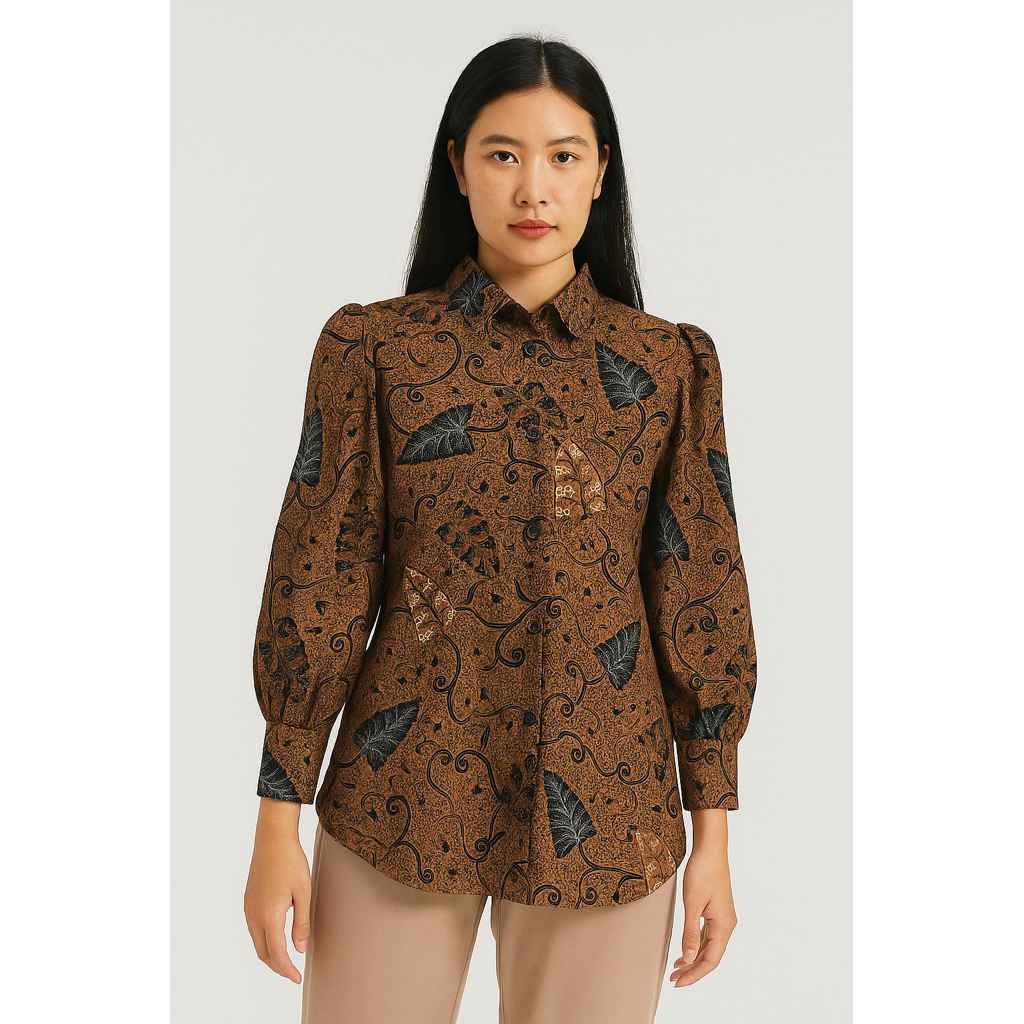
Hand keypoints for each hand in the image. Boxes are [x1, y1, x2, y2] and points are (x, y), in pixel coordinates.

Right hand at [243, 801, 309, 984]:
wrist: (272, 839)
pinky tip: (275, 938)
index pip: (277, 953)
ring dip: (270, 954)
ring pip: (256, 942)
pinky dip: (264, 940)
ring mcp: (248, 908)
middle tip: (292, 973)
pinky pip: (253, 929)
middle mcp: (254, 915)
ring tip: (286, 959)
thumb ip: (302, 923)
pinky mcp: (248, 901)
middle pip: (263, 952)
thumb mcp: (304, 892)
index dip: (287, 970)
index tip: (297, 978)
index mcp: (269, 915)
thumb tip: (300, 948)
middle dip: (278, 966)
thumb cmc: (291, 862)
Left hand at [670, 812, 737, 986]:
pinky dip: (695, 945)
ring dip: (693, 959)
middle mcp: (726, 925)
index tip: (678, 982)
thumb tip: (690, 959)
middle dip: (692, 970)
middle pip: (711, 956)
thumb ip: (691, 932)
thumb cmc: (702, 871)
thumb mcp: (692, 903)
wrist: (710, 848)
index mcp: (724, 926)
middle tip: (673, 980)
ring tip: (676, 969)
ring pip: (709, 947)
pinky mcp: (716, 911)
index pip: (711, 960)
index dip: (695, 974)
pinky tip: (685, 951)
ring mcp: (722, 918)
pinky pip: (707, 935)